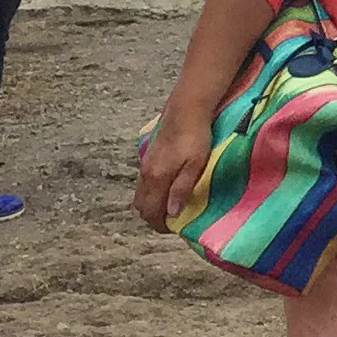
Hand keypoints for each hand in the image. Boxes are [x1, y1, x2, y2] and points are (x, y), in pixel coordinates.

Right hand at [134, 105, 213, 231]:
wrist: (187, 108)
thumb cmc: (196, 136)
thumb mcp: (195, 164)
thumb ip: (182, 188)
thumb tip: (171, 214)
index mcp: (157, 178)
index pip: (150, 211)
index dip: (159, 224)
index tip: (173, 228)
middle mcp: (146, 173)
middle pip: (141, 205)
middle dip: (152, 216)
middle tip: (170, 219)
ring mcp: (145, 163)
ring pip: (140, 193)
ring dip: (150, 203)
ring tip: (168, 204)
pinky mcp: (149, 155)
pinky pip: (143, 181)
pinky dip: (150, 190)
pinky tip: (165, 186)